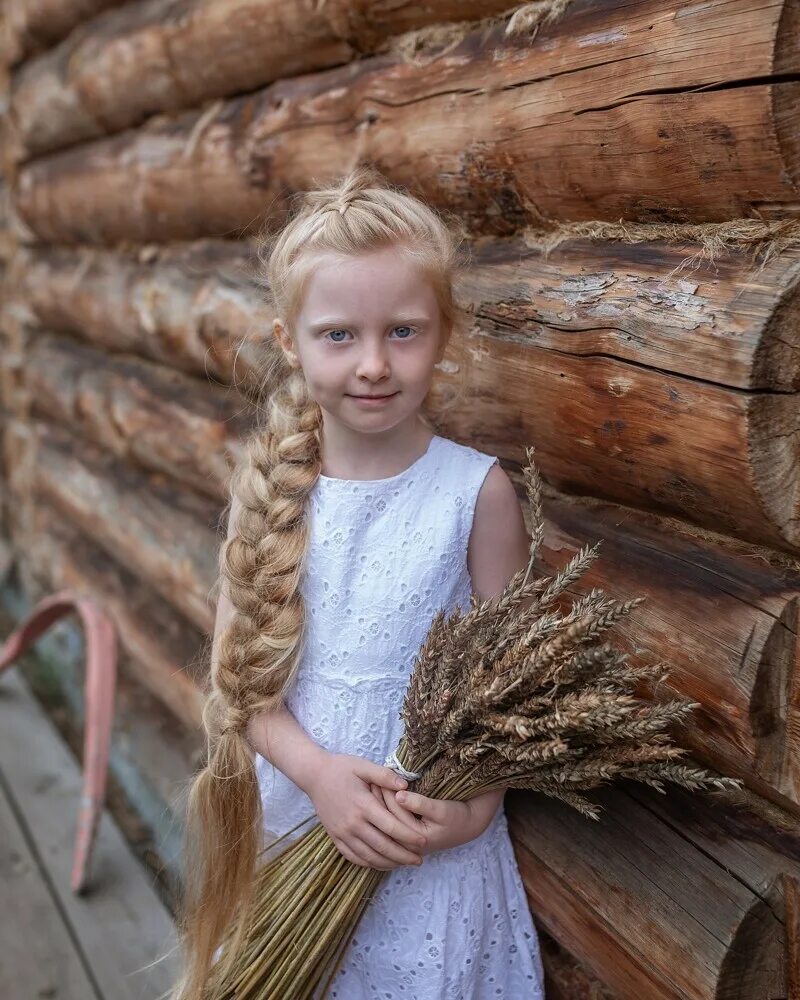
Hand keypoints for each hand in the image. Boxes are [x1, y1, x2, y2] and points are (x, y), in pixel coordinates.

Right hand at [306, 753, 427, 870]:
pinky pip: (353, 857)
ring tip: (403, 864)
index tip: (424, 842)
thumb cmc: (342, 768)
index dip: (409, 836)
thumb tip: (406, 787)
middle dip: (403, 856)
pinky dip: (369, 863)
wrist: (314, 775)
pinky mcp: (335, 837)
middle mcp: (353, 823)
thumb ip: (385, 776)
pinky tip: (381, 863)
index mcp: (363, 805)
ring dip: (388, 863)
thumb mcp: (364, 766)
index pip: (391, 827)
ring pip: (368, 856)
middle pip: (382, 846)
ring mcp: (342, 833)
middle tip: (419, 860)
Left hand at [370, 784, 503, 854]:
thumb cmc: (456, 816)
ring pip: (385, 822)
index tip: (379, 777)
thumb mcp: (441, 809)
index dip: (387, 793)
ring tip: (372, 785)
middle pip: (386, 819)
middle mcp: (407, 844)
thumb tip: (399, 794)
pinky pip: (389, 825)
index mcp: (415, 839)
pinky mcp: (405, 838)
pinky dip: (382, 812)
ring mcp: (405, 843)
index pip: (394, 813)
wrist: (467, 826)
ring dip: (378, 804)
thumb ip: (420, 804)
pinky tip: (378, 800)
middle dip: (379, 799)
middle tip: (370, 779)